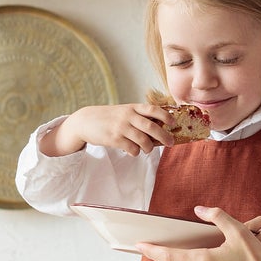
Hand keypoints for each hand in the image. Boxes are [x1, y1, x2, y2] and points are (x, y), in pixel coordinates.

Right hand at [47, 103, 172, 157]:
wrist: (86, 121)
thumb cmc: (109, 117)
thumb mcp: (124, 111)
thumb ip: (139, 117)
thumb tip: (160, 128)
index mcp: (132, 107)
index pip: (153, 110)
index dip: (166, 116)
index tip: (174, 123)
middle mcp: (128, 116)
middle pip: (152, 127)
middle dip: (164, 137)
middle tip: (170, 143)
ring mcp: (121, 128)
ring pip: (143, 140)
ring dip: (149, 147)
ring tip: (148, 149)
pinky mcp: (114, 139)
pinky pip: (132, 149)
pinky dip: (136, 152)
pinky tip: (133, 151)